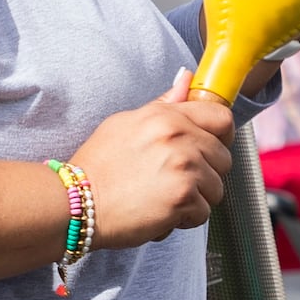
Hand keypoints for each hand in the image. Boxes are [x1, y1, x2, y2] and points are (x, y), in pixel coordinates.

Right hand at [72, 77, 234, 245]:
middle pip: (224, 158)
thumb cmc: (97, 167)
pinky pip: (203, 213)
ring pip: (216, 188)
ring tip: (164, 197)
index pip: (222, 117)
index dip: (221, 137)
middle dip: (206, 174)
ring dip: (196, 199)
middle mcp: (179, 137)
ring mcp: (184, 168)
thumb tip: (186, 79)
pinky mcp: (183, 198)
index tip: (212, 149)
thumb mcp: (125, 123)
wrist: (76, 203)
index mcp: (166, 116)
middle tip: (176, 181)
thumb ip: (163, 105)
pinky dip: (184, 219)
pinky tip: (160, 213)